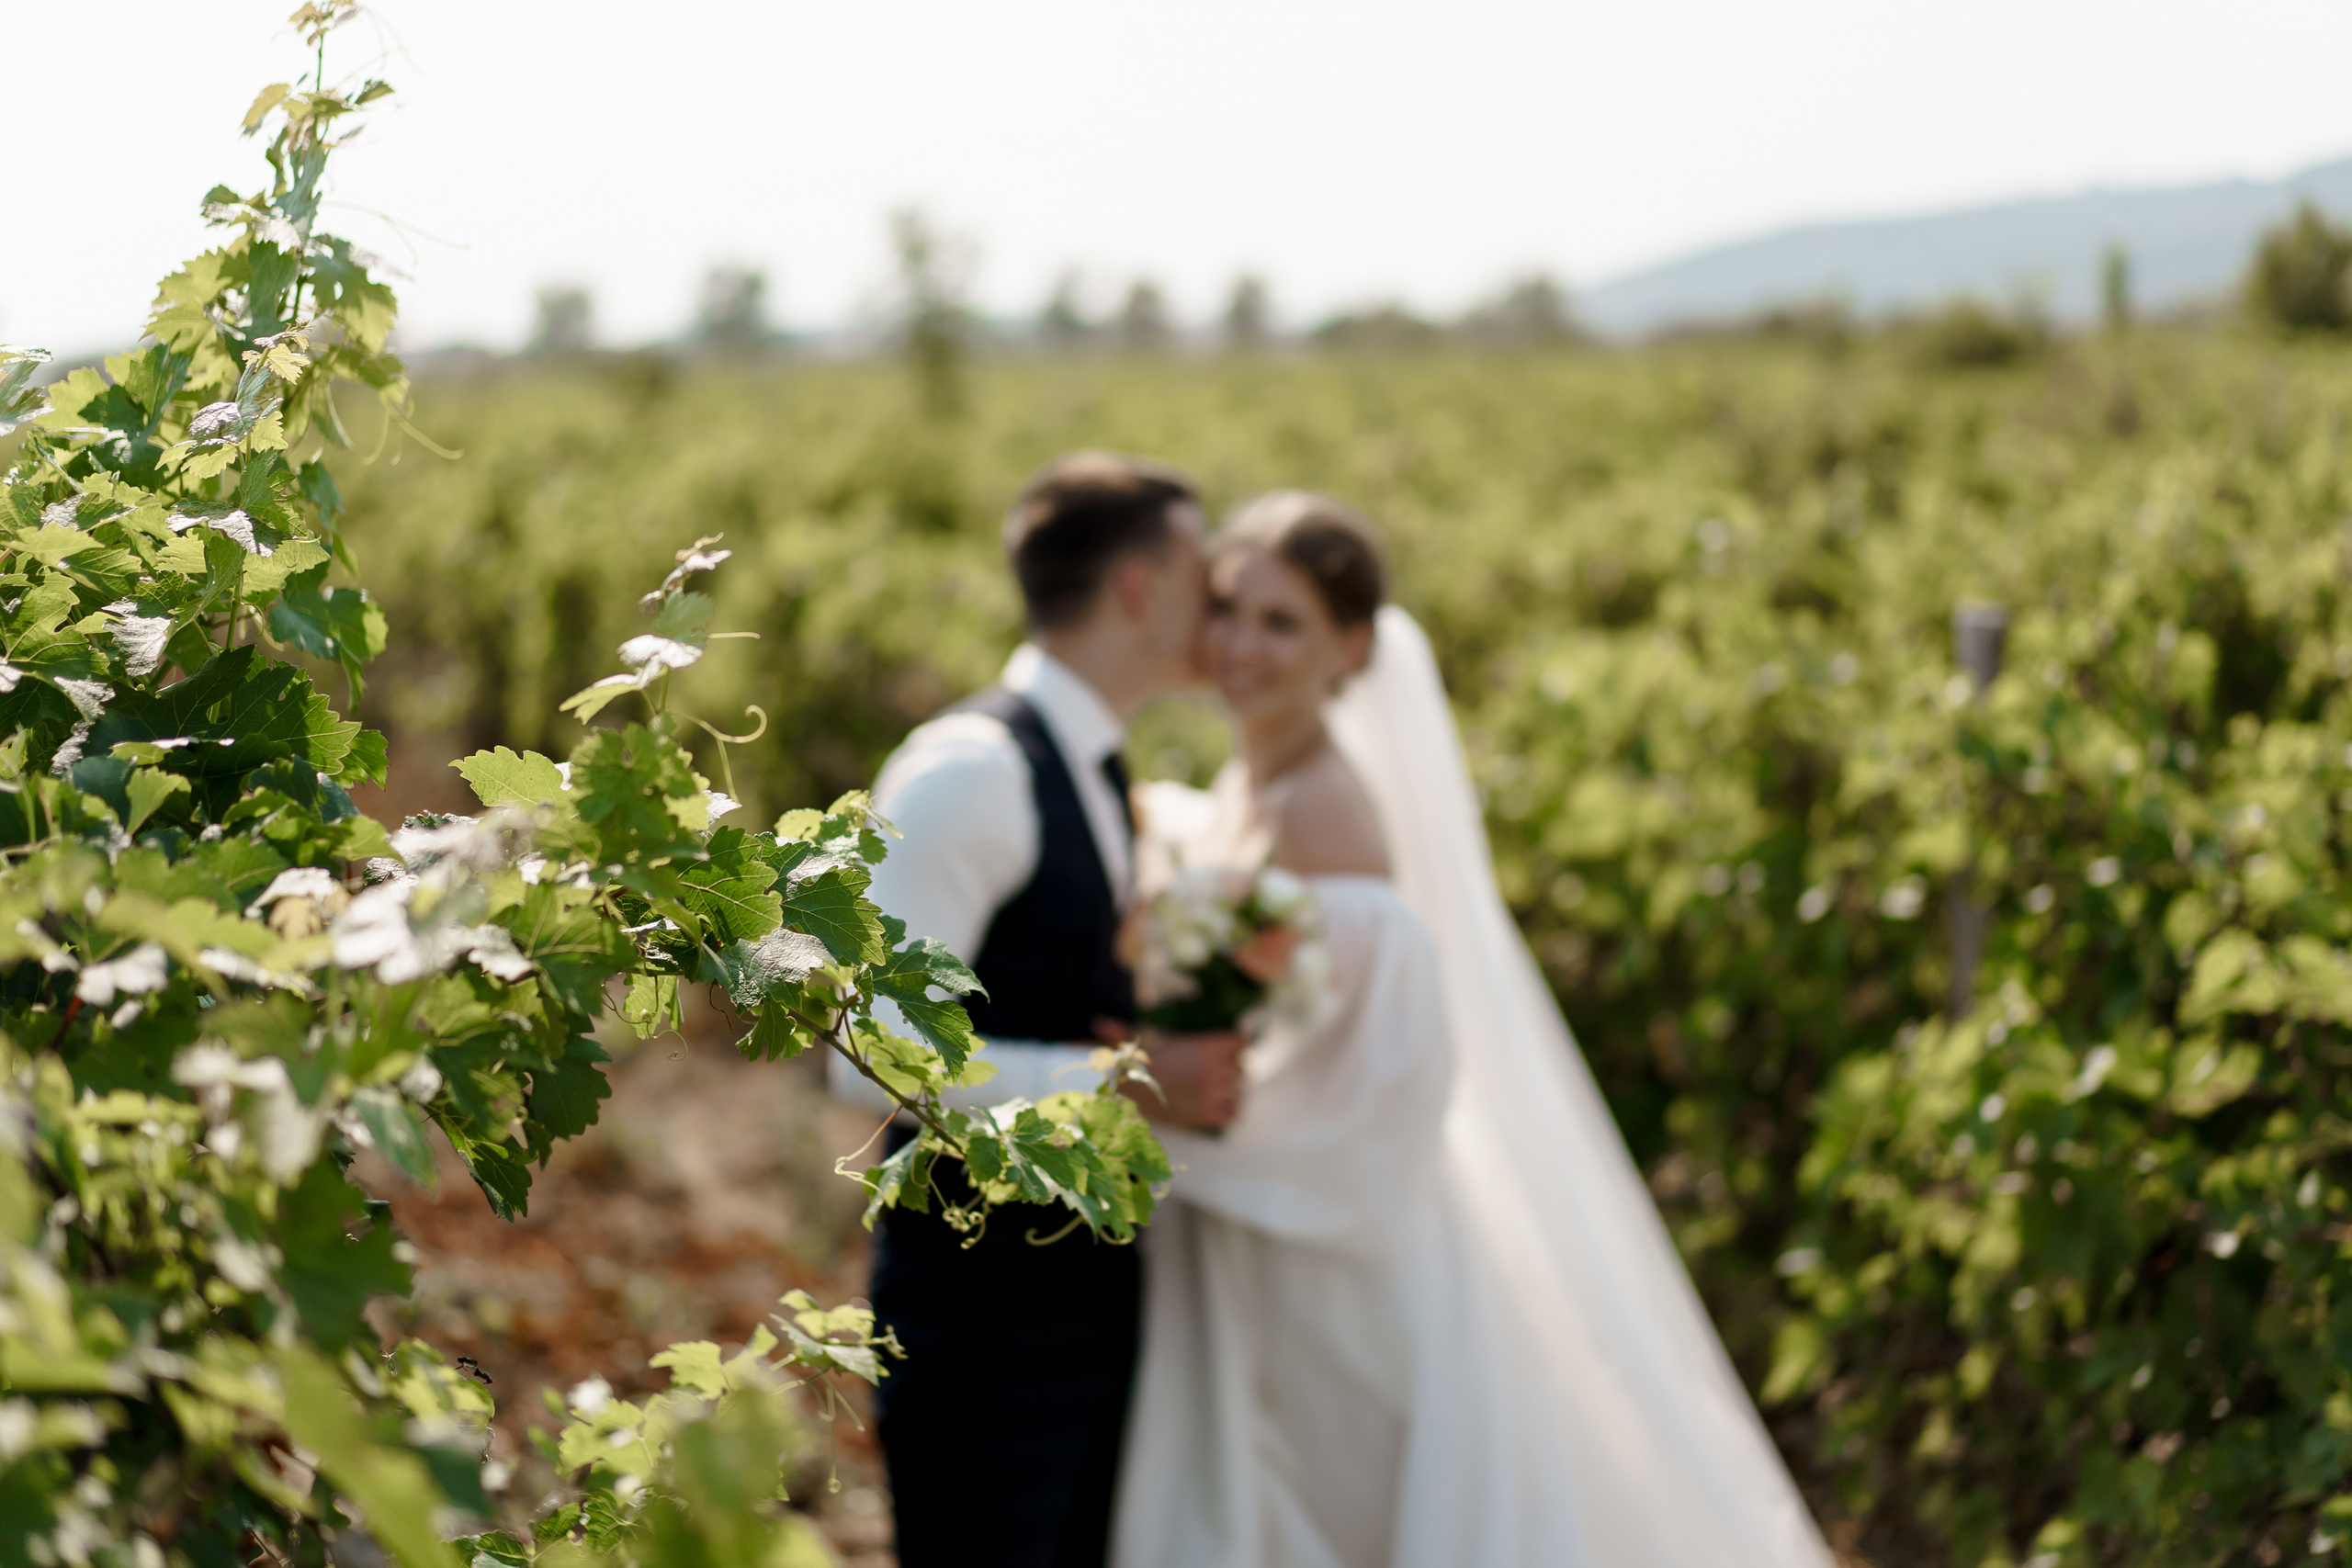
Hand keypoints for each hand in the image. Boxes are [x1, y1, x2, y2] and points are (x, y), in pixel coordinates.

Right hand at [1125, 1028, 1246, 1129]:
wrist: (1131, 1096)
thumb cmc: (1137, 1067)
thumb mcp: (1142, 1043)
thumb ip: (1129, 1032)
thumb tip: (1098, 1022)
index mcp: (1206, 1046)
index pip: (1241, 1042)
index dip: (1234, 1047)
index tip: (1224, 1052)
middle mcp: (1215, 1068)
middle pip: (1242, 1069)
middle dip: (1231, 1072)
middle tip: (1214, 1076)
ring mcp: (1214, 1092)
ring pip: (1239, 1092)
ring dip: (1229, 1094)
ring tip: (1212, 1094)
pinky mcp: (1210, 1115)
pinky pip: (1234, 1115)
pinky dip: (1227, 1113)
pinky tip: (1213, 1110)